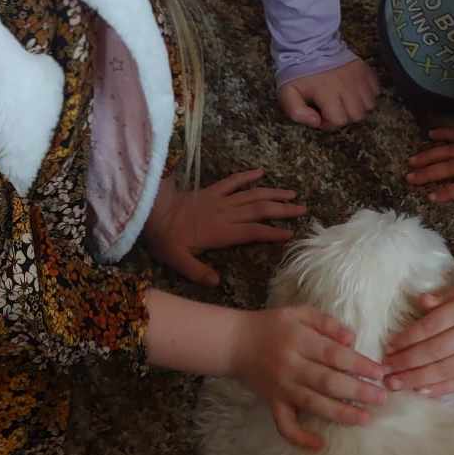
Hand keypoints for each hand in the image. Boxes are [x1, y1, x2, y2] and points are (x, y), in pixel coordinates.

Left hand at [143, 171, 305, 286]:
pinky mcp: (211, 190)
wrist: (150, 210)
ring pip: (251, 194)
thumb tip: (217, 282)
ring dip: (273, 193)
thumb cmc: (164, 238)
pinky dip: (247, 175)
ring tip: (292, 193)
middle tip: (303, 209)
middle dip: (283, 209)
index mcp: (221, 232)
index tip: (291, 233)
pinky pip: (232, 181)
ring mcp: (219, 200)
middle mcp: (225, 214)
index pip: (253, 231)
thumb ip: (198, 272)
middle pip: (259, 209)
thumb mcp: (177, 261)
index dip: (273, 232)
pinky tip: (261, 172)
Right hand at [231, 305, 386, 451]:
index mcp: (299, 341)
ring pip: (313, 404)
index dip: (359, 364)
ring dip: (341, 414)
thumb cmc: (272, 326)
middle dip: (358, 391)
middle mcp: (291, 366)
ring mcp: (281, 388)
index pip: (335, 355)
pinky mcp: (273, 403)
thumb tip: (352, 339)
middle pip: (328, 382)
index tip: (380, 372)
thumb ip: (326, 323)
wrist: (235, 343)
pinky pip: (284, 424)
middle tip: (382, 397)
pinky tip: (319, 446)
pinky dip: (300, 438)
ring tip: (366, 419)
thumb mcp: (298, 313)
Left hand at [279, 56, 379, 129]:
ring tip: (344, 100)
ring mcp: (358, 76)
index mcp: (327, 92)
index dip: (328, 122)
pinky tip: (354, 91)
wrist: (309, 44)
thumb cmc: (299, 71)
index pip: (339, 120)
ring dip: (358, 106)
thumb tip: (316, 121)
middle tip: (333, 108)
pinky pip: (376, 90)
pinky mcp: (365, 69)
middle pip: (357, 115)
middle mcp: (346, 85)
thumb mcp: (287, 93)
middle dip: (345, 116)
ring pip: (369, 105)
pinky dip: (367, 94)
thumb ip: (297, 112)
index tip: (320, 114)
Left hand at [384, 277, 453, 395]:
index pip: (428, 326)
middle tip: (383, 371)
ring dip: (415, 379)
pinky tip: (423, 392)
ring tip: (395, 385)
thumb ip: (448, 296)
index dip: (406, 338)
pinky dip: (441, 388)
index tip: (389, 346)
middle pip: (430, 351)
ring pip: (443, 370)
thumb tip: (420, 303)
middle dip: (404, 362)